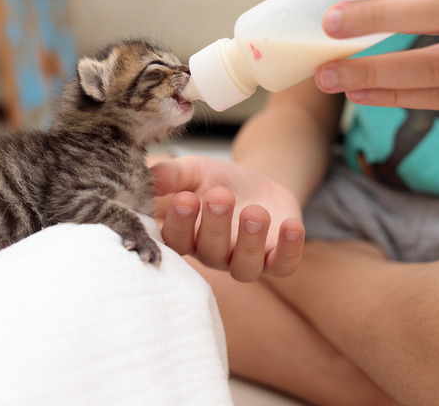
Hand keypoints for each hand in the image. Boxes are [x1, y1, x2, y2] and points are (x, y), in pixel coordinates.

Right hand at [150, 155, 303, 280]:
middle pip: (210, 252)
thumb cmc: (216, 181)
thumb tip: (147, 175)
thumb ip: (171, 174)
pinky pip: (283, 265)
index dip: (179, 223)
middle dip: (215, 225)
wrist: (256, 186)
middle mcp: (213, 255)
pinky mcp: (276, 259)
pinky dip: (289, 250)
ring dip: (250, 241)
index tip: (184, 198)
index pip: (176, 240)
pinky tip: (291, 226)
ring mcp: (245, 261)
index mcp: (187, 236)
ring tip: (255, 212)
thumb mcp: (193, 171)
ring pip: (245, 266)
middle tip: (219, 196)